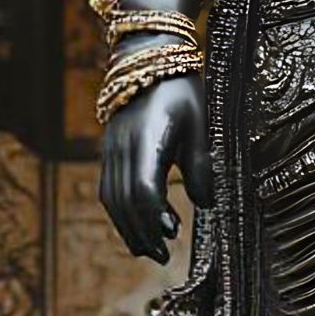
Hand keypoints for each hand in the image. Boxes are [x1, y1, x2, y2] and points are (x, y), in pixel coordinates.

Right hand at [100, 73, 213, 264]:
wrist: (147, 59)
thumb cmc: (181, 90)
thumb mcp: (200, 124)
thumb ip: (202, 164)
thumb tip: (206, 205)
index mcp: (147, 139)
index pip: (142, 186)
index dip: (154, 214)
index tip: (173, 234)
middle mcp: (122, 147)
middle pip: (123, 200)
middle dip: (141, 232)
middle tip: (164, 256)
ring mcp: (111, 150)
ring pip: (111, 199)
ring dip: (128, 228)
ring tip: (151, 250)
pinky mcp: (109, 152)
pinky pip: (108, 189)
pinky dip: (121, 213)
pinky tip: (140, 225)